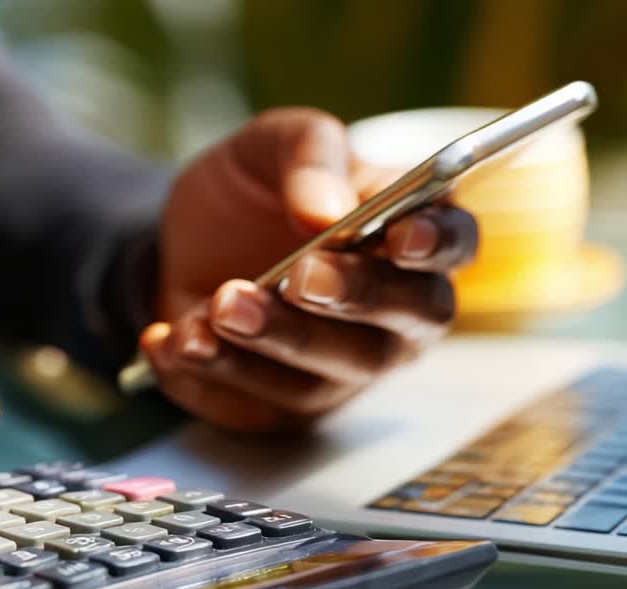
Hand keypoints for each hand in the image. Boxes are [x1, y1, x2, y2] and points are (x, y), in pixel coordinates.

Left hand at [141, 108, 476, 431]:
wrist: (180, 245)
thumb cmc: (255, 191)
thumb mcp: (272, 143)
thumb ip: (309, 156)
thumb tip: (325, 211)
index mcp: (410, 232)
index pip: (455, 242)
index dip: (437, 244)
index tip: (399, 237)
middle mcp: (393, 313)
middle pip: (406, 323)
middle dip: (353, 300)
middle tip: (296, 276)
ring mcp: (341, 367)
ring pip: (328, 375)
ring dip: (272, 343)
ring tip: (218, 305)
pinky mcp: (283, 407)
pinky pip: (256, 405)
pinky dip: (209, 373)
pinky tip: (171, 339)